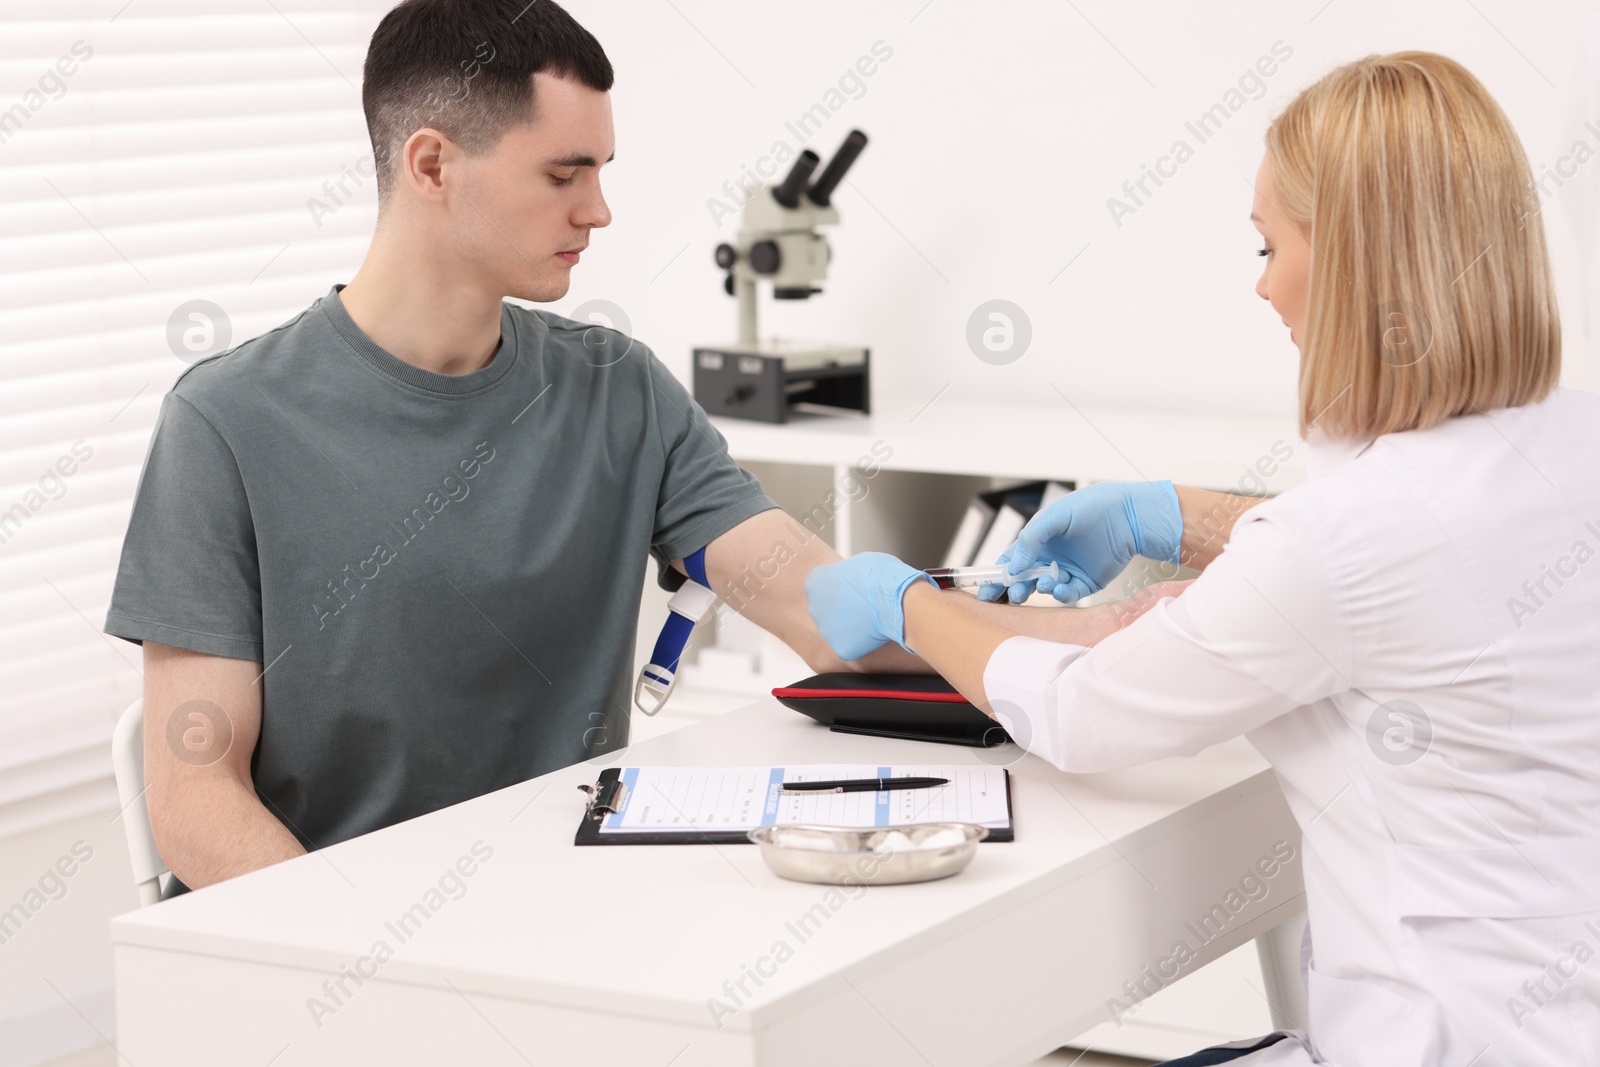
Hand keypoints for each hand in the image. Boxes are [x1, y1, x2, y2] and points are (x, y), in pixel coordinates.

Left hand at [804, 552, 937, 661]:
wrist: (897, 599)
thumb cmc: (881, 575)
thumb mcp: (859, 563)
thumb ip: (847, 574)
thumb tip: (852, 581)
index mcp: (814, 581)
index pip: (824, 586)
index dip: (844, 588)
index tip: (858, 588)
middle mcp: (814, 607)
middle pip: (829, 611)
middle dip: (845, 610)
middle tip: (865, 606)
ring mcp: (826, 630)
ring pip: (840, 631)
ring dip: (853, 627)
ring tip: (873, 619)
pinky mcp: (841, 648)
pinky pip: (853, 646)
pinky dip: (864, 642)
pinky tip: (876, 633)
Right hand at [978, 481, 1181, 604]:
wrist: (1126, 515)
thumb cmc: (1089, 508)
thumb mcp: (1052, 518)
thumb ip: (1030, 540)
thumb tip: (1012, 568)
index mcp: (1038, 541)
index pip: (1011, 561)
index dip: (997, 575)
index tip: (986, 590)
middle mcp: (1050, 557)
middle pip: (1025, 579)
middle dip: (1014, 589)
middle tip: (1011, 596)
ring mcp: (1068, 570)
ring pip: (1045, 588)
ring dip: (1039, 589)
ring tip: (1042, 584)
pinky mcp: (1086, 582)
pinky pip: (1069, 593)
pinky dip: (1062, 594)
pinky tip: (1060, 588)